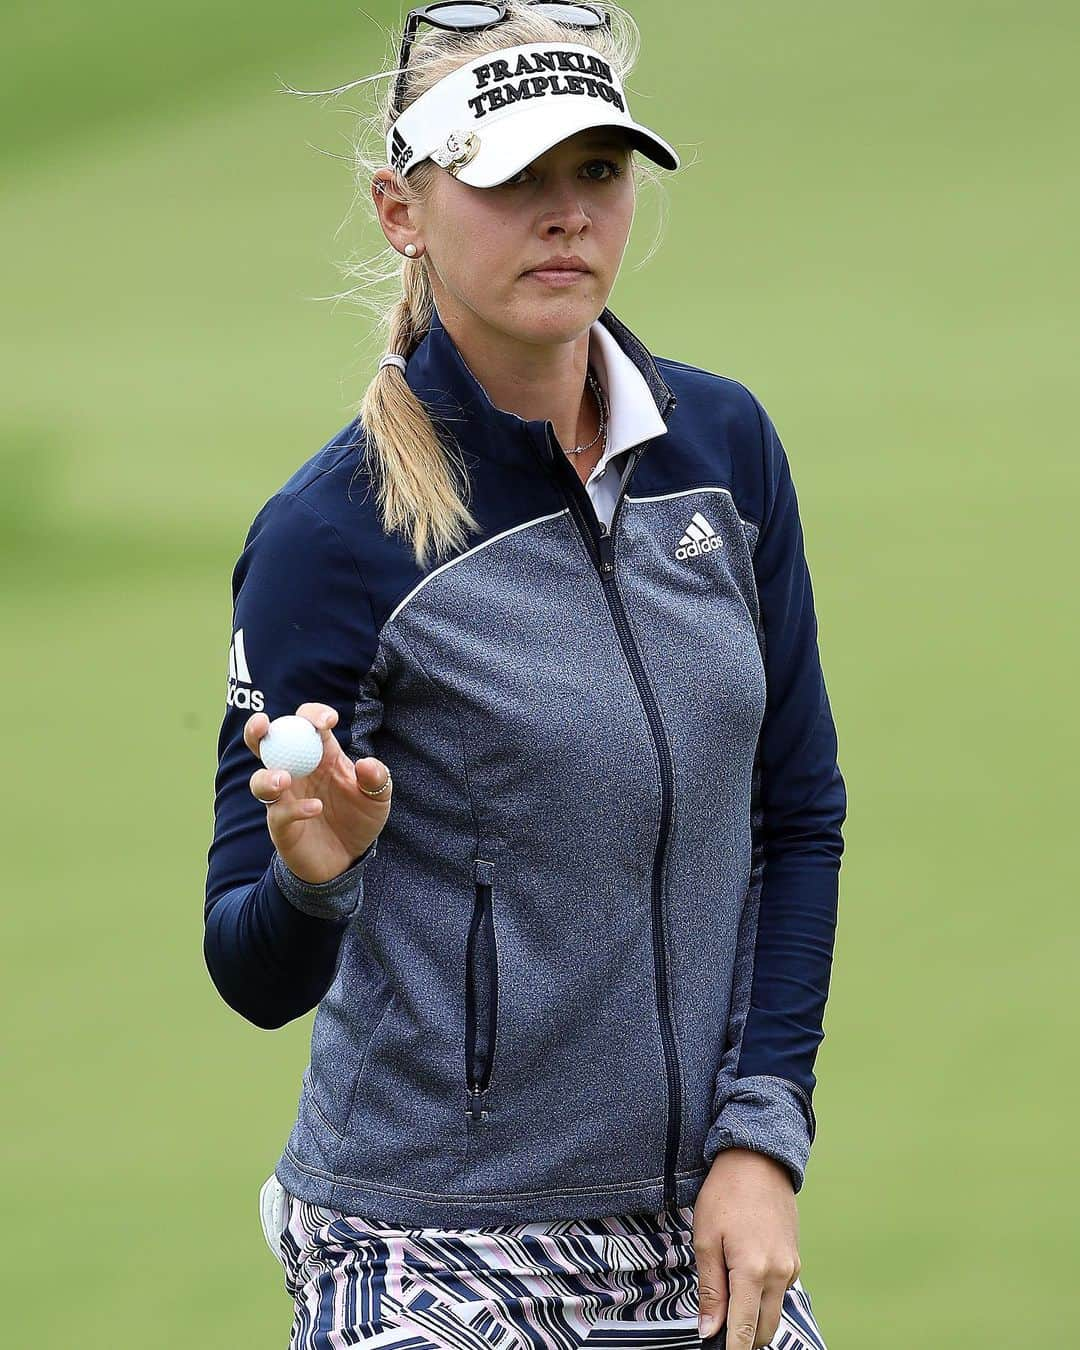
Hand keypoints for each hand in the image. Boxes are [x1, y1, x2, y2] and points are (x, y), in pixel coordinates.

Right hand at [244, 704, 392, 884]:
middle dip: (257, 730)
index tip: (328, 720)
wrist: (349, 859)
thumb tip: (367, 764)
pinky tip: (315, 808)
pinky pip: (279, 814)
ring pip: (260, 780)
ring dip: (267, 777)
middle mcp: (296, 772)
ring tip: (283, 779)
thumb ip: (377, 779)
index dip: (313, 715)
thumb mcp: (378, 798)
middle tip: (263, 723)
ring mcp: (284, 798)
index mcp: (319, 755)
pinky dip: (295, 810)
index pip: (306, 724)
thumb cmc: (359, 818)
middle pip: (265, 743)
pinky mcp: (281, 825)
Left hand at [694, 1148, 800, 1348]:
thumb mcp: (706, 1239)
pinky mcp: (794, 1260)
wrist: (758, 1160)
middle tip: (717, 1331)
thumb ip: (710, 1289)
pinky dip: (762, 1298)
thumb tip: (709, 1330)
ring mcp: (791, 1267)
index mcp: (753, 1270)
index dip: (732, 1349)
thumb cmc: (725, 1193)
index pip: (744, 1330)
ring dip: (752, 1319)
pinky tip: (743, 1279)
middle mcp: (778, 1274)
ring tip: (726, 1303)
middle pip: (763, 1330)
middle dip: (742, 1338)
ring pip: (773, 1313)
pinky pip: (778, 1293)